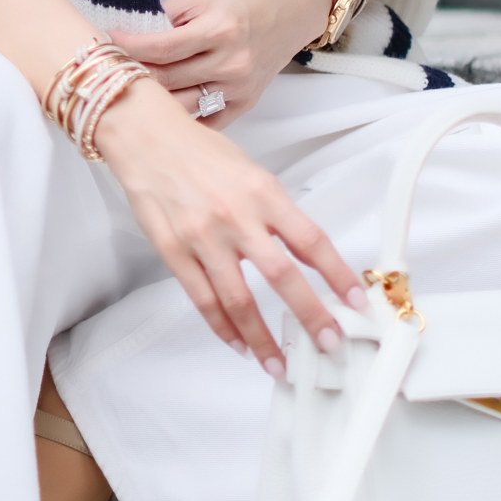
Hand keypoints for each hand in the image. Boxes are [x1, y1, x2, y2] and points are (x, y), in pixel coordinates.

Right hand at [91, 84, 361, 376]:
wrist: (145, 136)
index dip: (337, 275)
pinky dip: (222, 327)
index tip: (356, 302)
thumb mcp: (252, 173)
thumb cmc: (200, 152)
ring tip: (277, 363)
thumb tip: (305, 257)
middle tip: (328, 344)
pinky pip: (202, 299)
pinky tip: (238, 344)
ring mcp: (202, 238)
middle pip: (281, 277)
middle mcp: (235, 217)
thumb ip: (276, 214)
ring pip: (238, 300)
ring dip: (261, 338)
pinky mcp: (172, 252)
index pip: (311, 241)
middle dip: (309, 316)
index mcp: (262, 193)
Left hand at [113, 0, 330, 122]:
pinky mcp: (246, 102)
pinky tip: (161, 112)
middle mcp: (231, 63)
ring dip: (153, 100)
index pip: (162, 48)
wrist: (295, 5)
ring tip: (129, 90)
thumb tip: (133, 37)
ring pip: (182, 106)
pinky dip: (182, 119)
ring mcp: (239, 87)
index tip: (106, 42)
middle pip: (168, 80)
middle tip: (109, 68)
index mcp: (219, 29)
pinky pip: (206, 121)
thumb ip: (169, 16)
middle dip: (134, 73)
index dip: (129, 48)